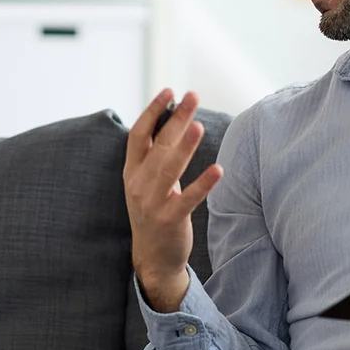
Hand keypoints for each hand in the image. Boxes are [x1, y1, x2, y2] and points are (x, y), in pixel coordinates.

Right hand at [123, 89, 223, 312]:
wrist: (152, 258)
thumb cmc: (153, 213)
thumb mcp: (145, 183)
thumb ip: (154, 156)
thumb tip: (169, 121)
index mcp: (132, 172)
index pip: (138, 135)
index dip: (152, 111)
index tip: (168, 91)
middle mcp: (138, 185)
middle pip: (158, 145)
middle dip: (176, 118)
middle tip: (192, 96)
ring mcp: (152, 203)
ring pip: (170, 168)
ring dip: (185, 146)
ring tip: (198, 126)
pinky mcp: (170, 219)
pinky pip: (188, 198)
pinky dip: (203, 184)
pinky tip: (218, 169)